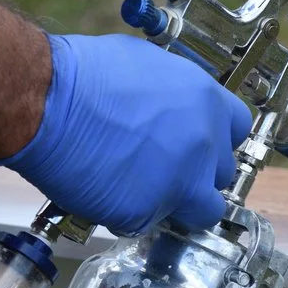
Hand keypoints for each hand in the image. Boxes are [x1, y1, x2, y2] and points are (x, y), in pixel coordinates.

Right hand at [0, 32, 252, 234]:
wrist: (49, 101)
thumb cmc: (85, 74)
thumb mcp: (148, 65)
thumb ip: (174, 94)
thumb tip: (170, 107)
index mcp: (208, 103)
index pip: (238, 130)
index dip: (216, 140)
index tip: (200, 146)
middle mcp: (204, 145)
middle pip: (220, 176)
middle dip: (196, 176)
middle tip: (163, 169)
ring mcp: (179, 183)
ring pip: (198, 212)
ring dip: (175, 205)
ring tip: (138, 189)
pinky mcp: (146, 212)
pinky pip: (144, 222)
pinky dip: (126, 214)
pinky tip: (102, 191)